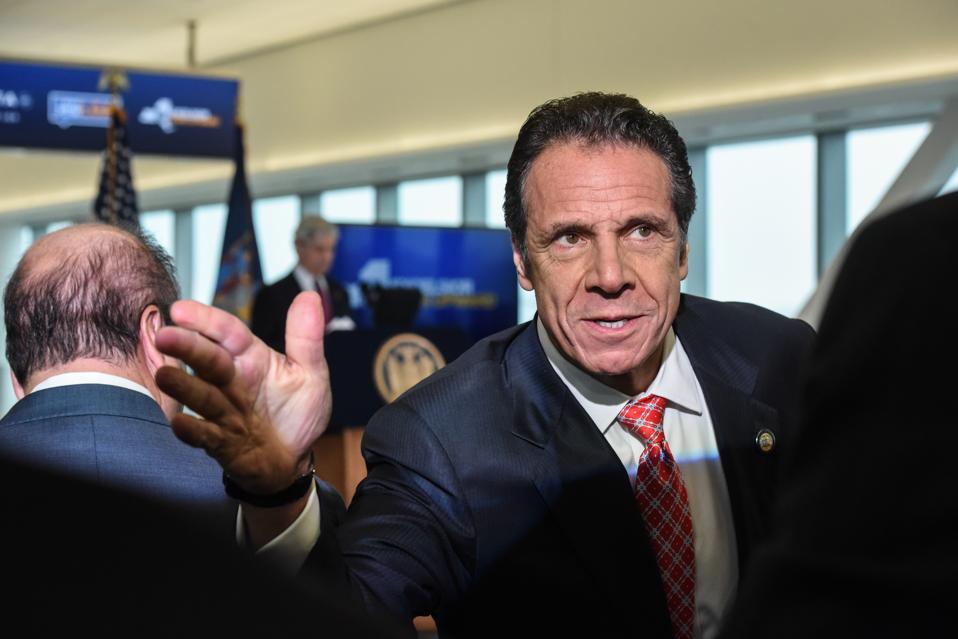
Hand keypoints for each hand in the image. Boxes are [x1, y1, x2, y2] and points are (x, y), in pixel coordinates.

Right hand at [155, 291, 330, 493]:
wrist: (291, 461)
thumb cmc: (296, 412)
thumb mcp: (310, 373)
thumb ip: (306, 338)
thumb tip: (309, 296)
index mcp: (252, 358)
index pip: (228, 332)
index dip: (207, 320)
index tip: (181, 309)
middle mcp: (232, 381)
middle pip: (208, 359)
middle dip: (186, 347)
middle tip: (165, 336)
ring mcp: (223, 411)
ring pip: (200, 395)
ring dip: (183, 385)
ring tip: (164, 375)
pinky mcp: (220, 442)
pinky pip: (204, 435)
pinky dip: (192, 430)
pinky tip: (180, 422)